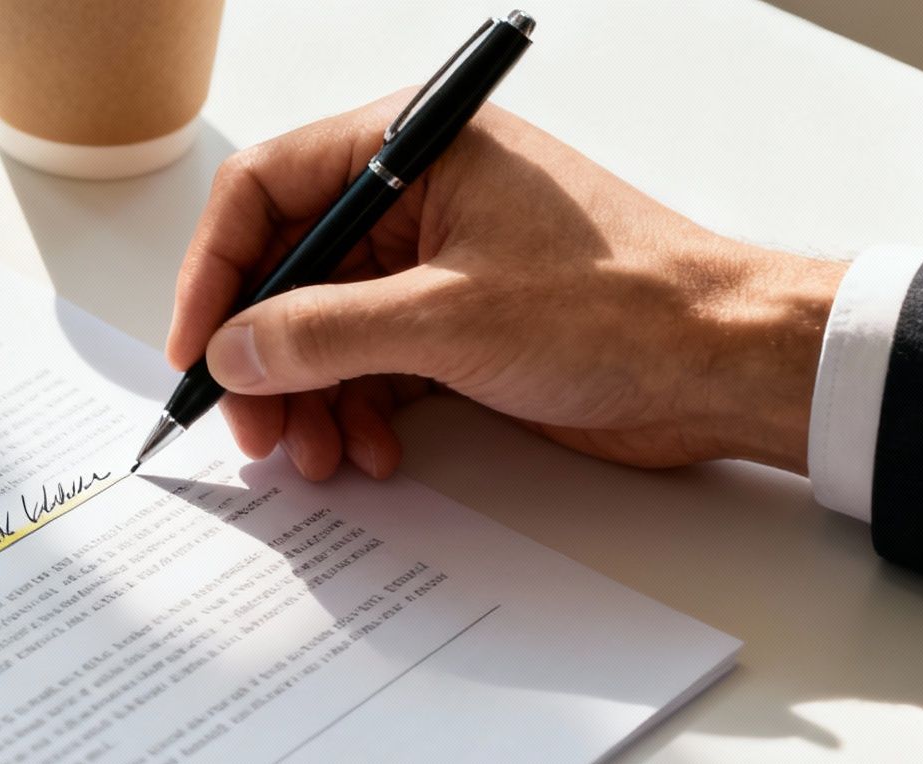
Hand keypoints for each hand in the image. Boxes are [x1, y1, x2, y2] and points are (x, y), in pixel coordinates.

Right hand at [170, 95, 845, 480]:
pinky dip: (356, 411)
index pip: (267, 191)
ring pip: (323, 328)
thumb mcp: (448, 319)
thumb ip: (322, 333)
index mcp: (415, 147)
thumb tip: (231, 352)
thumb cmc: (623, 307)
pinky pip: (368, 364)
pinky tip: (369, 452)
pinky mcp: (456, 323)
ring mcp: (435, 261)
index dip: (216, 274)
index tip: (198, 351)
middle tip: (254, 428)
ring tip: (316, 456)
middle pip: (287, 270)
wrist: (725, 365)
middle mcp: (417, 195)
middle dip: (262, 357)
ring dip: (307, 398)